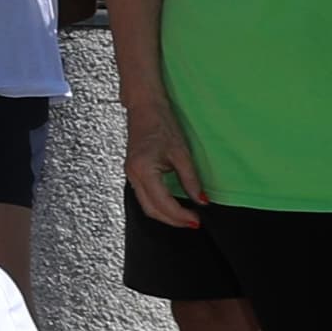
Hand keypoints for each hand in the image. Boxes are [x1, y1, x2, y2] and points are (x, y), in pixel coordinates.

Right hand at [123, 92, 207, 228]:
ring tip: (185, 217)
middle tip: (193, 222)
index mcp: (144, 170)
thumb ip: (191, 180)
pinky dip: (158, 205)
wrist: (144, 107)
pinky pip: (143, 196)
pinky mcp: (132, 172)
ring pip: (146, 205)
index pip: (163, 203)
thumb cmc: (162, 124)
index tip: (197, 220)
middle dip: (173, 220)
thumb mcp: (181, 153)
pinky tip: (172, 205)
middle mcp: (132, 175)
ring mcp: (130, 174)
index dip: (181, 216)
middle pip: (151, 209)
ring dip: (165, 215)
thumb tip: (201, 201)